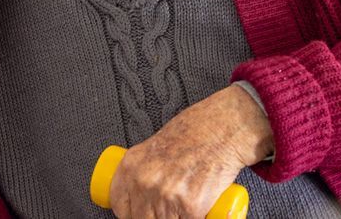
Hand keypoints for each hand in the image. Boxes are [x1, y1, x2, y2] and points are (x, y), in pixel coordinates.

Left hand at [109, 85, 272, 217]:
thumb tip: (137, 193)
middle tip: (167, 208)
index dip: (130, 212)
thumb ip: (142, 170)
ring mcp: (166, 196)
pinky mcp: (190, 206)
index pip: (119, 205)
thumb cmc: (190, 135)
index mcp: (131, 166)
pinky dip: (193, 218)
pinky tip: (197, 209)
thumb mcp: (153, 148)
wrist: (220, 130)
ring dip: (174, 217)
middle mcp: (145, 182)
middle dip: (153, 216)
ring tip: (182, 206)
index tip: (139, 211)